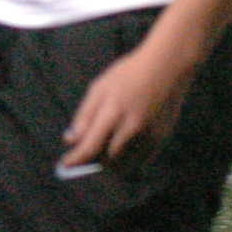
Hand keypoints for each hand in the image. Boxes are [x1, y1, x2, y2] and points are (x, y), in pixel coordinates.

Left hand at [60, 41, 190, 169]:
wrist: (168, 67)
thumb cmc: (128, 74)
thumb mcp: (99, 88)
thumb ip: (84, 116)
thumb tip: (71, 140)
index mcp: (113, 113)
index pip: (90, 147)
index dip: (76, 160)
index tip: (64, 165)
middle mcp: (132, 128)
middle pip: (107, 161)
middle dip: (94, 160)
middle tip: (86, 153)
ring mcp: (149, 136)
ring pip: (124, 165)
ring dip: (111, 162)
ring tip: (104, 148)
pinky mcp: (161, 139)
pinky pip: (140, 160)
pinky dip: (128, 158)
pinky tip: (122, 145)